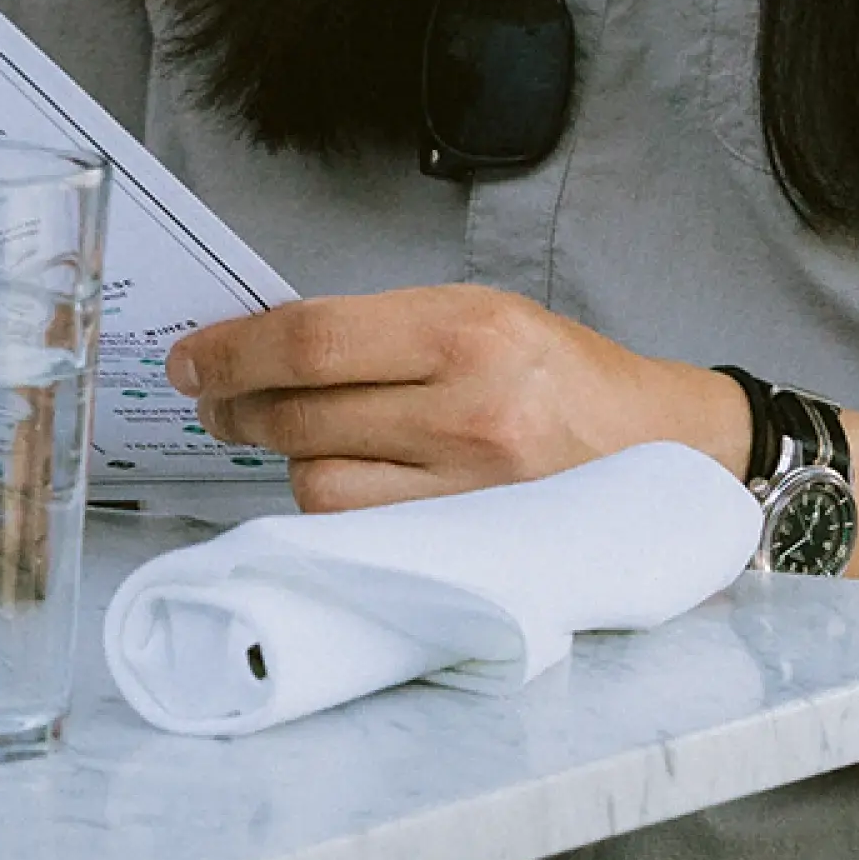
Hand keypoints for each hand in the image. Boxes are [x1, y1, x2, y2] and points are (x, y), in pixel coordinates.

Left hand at [167, 285, 747, 514]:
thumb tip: (262, 347)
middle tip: (213, 400)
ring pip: (319, 482)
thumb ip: (379, 331)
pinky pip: (362, 530)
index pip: (310, 340)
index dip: (232, 350)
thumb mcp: (480, 315)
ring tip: (282, 436)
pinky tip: (335, 478)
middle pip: (301, 412)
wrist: (668, 448)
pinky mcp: (476, 544)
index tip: (190, 357)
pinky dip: (333, 504)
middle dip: (235, 405)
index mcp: (467, 329)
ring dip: (282, 458)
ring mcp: (474, 489)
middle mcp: (470, 409)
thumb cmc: (563, 374)